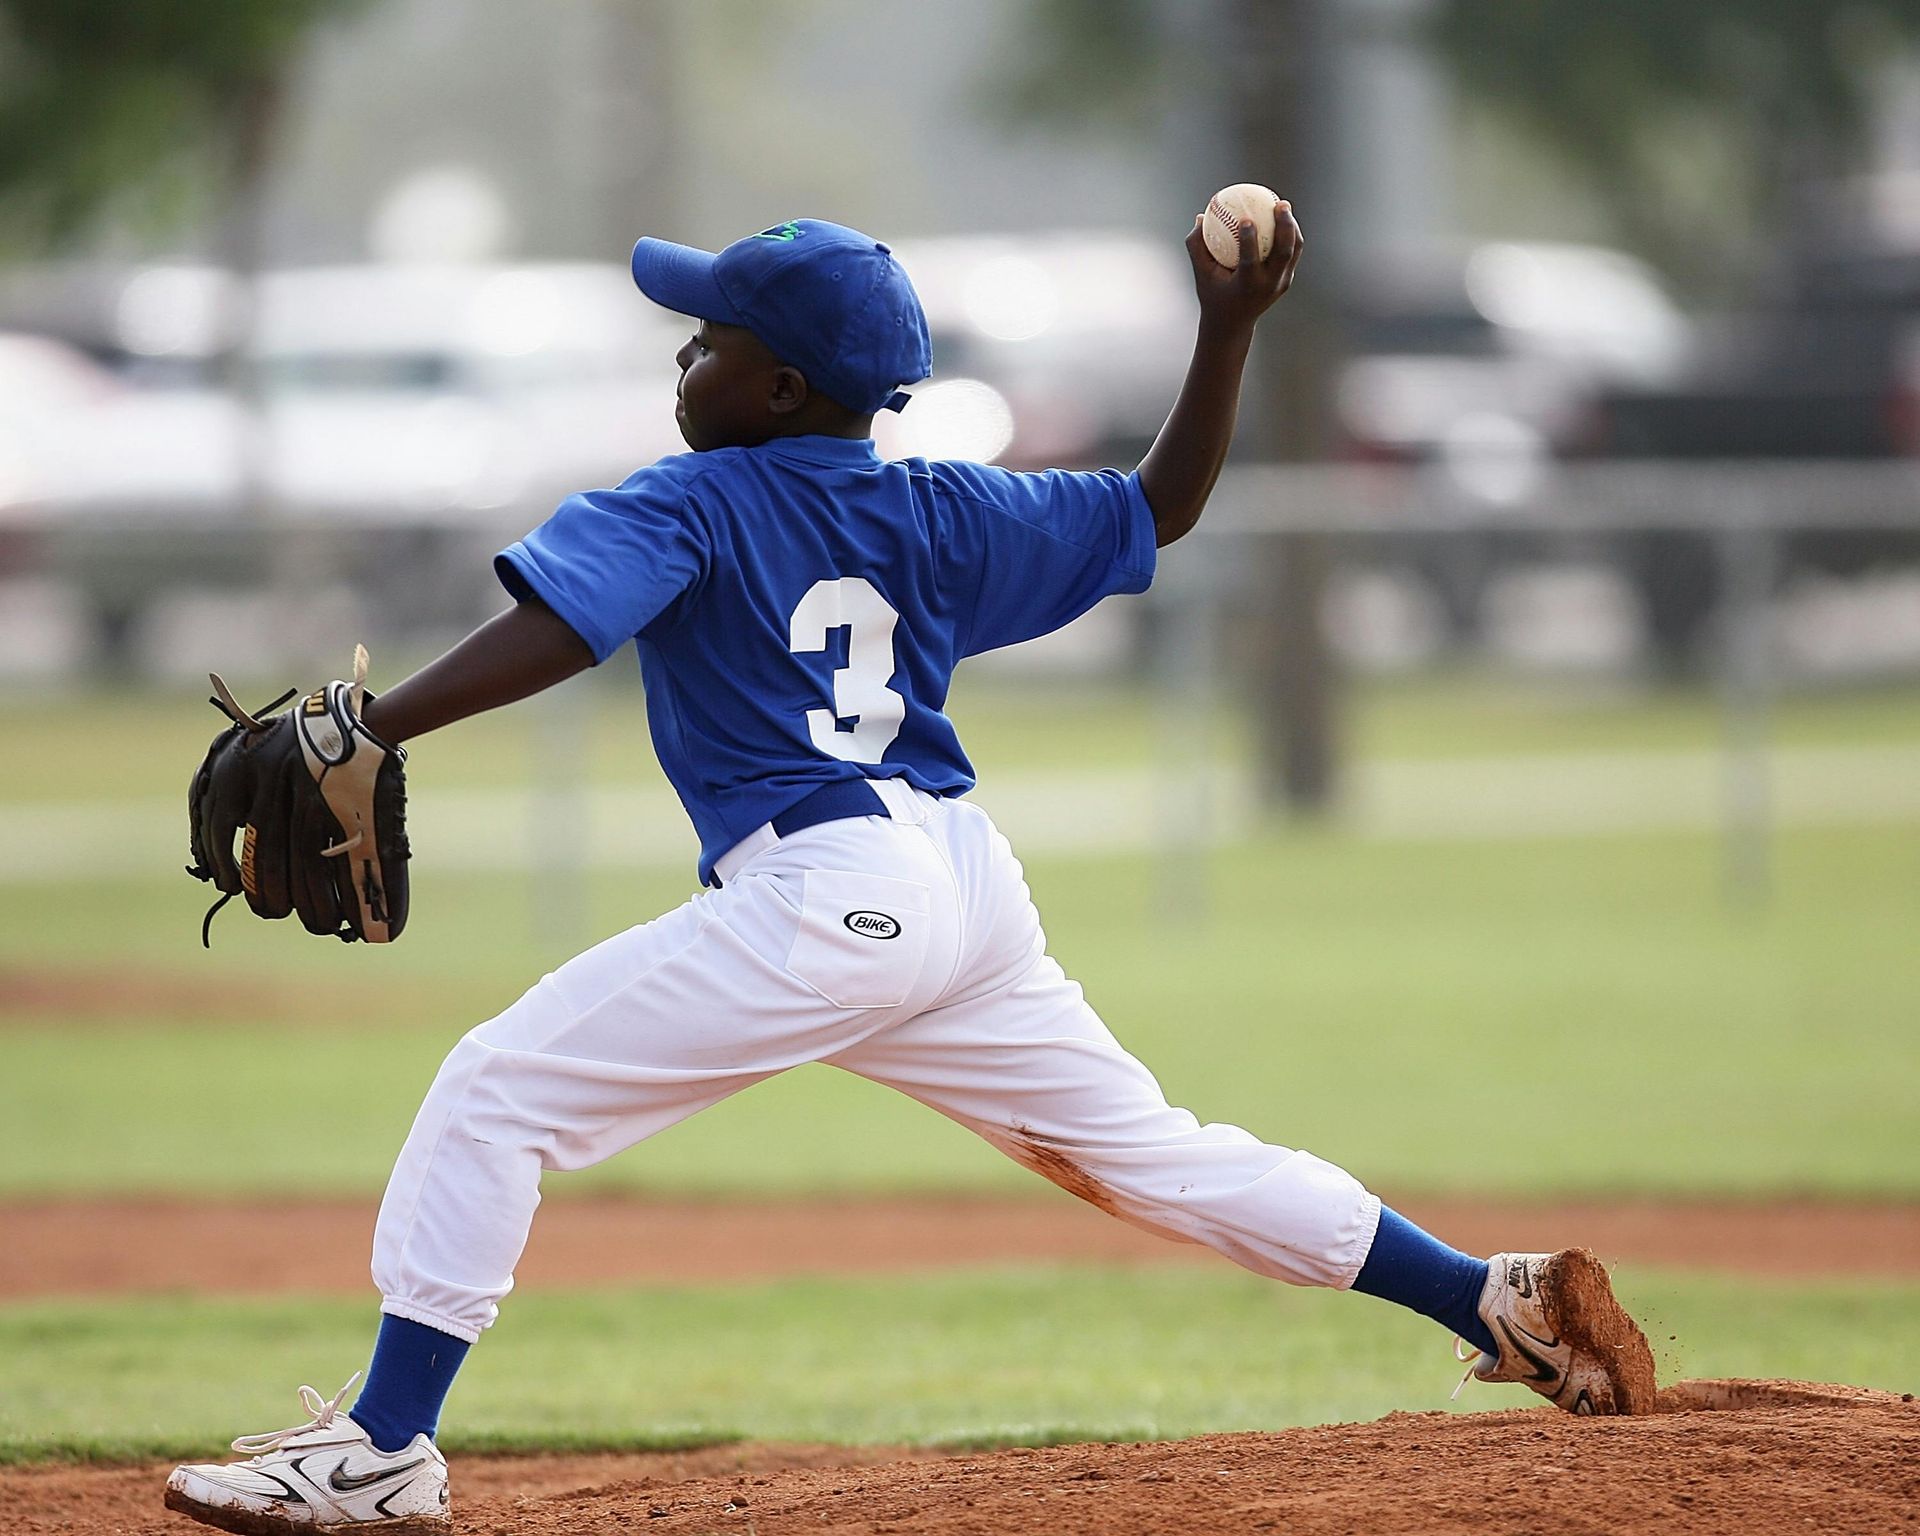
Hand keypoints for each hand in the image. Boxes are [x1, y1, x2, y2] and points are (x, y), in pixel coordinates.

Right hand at [1184, 198, 1302, 335]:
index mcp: (1246, 285)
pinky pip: (1292, 253)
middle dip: (1285, 226)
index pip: (1250, 261)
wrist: (1233, 324)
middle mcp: (1267, 285)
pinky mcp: (1286, 280)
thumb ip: (1197, 246)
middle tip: (1279, 204)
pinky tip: (1282, 218)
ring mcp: (1280, 284)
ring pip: (1293, 251)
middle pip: (1283, 253)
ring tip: (1283, 205)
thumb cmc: (1213, 295)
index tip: (1245, 218)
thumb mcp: (1201, 274)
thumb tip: (1199, 217)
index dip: (1249, 239)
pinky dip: (1289, 234)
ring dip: (1291, 227)